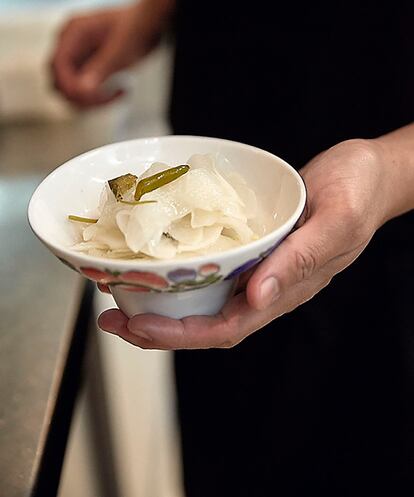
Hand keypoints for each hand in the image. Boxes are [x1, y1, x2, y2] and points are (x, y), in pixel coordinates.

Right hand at [51, 2, 168, 106]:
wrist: (148, 26)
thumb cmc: (136, 30)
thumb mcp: (120, 51)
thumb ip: (100, 69)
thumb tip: (81, 90)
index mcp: (74, 32)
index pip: (58, 65)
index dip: (70, 86)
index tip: (89, 97)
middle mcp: (71, 45)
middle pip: (61, 81)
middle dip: (82, 96)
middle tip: (108, 98)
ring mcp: (77, 57)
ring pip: (71, 90)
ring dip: (91, 100)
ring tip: (117, 94)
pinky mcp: (86, 68)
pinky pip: (84, 91)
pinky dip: (98, 98)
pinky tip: (117, 92)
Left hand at [98, 139, 392, 348]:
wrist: (366, 173)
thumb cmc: (358, 194)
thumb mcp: (334, 223)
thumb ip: (298, 263)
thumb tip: (256, 300)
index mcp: (285, 289)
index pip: (227, 327)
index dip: (181, 333)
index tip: (139, 325)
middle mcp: (266, 287)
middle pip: (206, 323)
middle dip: (157, 328)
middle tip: (112, 316)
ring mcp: (256, 268)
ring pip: (203, 300)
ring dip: (160, 304)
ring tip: (118, 297)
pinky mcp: (250, 248)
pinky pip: (210, 269)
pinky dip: (177, 275)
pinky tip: (153, 265)